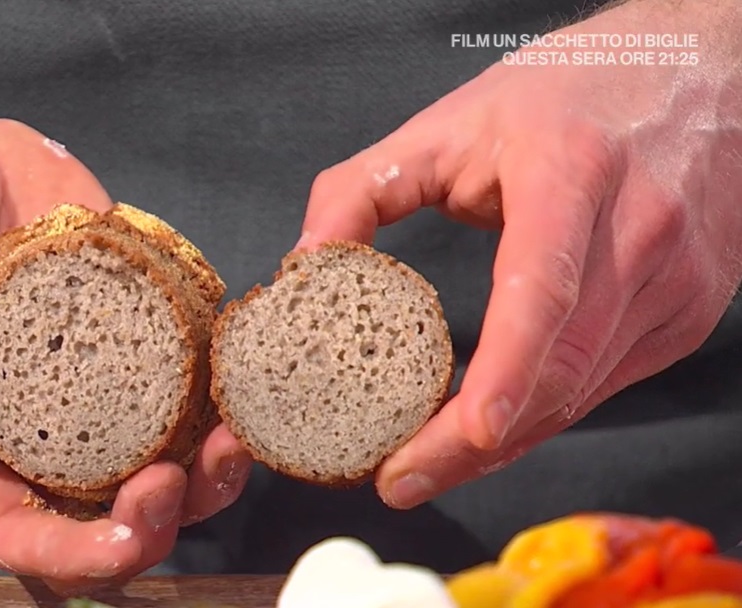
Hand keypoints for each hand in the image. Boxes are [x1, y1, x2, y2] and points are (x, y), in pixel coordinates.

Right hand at [0, 16, 249, 592]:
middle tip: (183, 477)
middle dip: (155, 517)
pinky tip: (237, 371)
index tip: (124, 539)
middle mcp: (29, 420)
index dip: (68, 554)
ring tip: (231, 437)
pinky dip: (217, 388)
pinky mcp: (131, 322)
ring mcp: (88, 374)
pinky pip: (184, 374)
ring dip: (204, 466)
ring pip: (158, 453)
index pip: (12, 529)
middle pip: (101, 508)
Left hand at [298, 1, 741, 507]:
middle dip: (477, 440)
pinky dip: (543, 411)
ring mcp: (677, 279)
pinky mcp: (688, 311)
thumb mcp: (447, 124)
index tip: (470, 429)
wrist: (690, 77)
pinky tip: (491, 422)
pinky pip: (605, 383)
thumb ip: (359, 190)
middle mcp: (640, 230)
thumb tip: (304, 265)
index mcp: (572, 171)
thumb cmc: (561, 98)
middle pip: (561, 364)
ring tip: (426, 462)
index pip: (544, 284)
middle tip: (400, 479)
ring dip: (505, 439)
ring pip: (582, 390)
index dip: (510, 365)